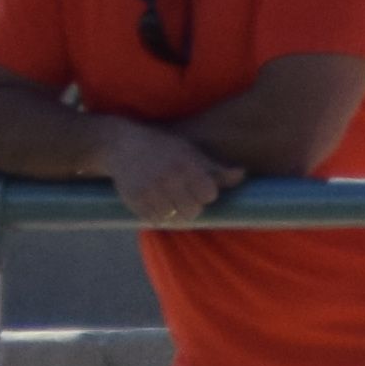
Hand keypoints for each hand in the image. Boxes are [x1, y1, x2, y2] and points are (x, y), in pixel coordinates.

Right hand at [101, 115, 234, 225]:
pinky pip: (154, 221)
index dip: (205, 194)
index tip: (197, 189)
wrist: (122, 144)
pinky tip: (155, 204)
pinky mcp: (134, 199)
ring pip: (173, 219)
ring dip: (173, 215)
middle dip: (190, 208)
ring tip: (168, 202)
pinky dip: (156, 217)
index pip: (209, 195)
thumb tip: (243, 174)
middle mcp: (169, 177)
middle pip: (192, 212)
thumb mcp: (190, 153)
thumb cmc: (164, 149)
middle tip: (182, 198)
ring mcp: (150, 190)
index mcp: (186, 164)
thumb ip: (216, 169)